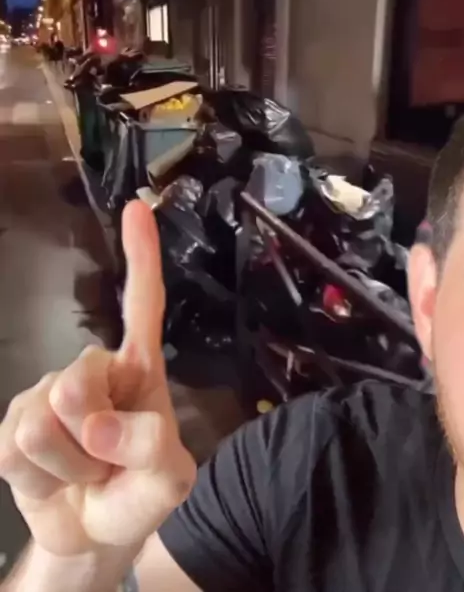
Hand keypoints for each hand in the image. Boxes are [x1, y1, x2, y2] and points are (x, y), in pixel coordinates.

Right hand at [0, 201, 195, 556]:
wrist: (94, 534)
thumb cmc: (138, 493)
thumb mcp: (169, 479)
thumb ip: (150, 447)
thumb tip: (96, 424)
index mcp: (137, 370)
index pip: (143, 307)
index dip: (142, 257)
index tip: (137, 207)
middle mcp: (90, 370)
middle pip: (76, 383)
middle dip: (92, 438)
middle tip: (107, 462)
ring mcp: (45, 394)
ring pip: (41, 423)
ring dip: (69, 465)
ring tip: (85, 472)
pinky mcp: (11, 426)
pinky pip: (14, 450)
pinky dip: (39, 478)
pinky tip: (52, 478)